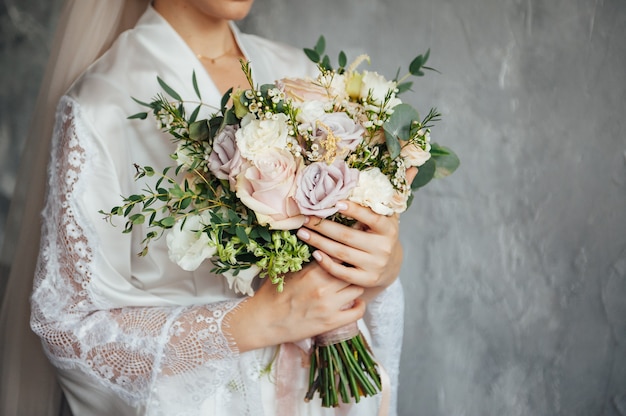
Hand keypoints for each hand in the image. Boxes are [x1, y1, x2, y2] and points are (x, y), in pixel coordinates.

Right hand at [227, 261, 364, 351]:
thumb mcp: (285, 271)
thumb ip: (302, 259)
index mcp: (312, 272)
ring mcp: (329, 305)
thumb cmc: (271, 295)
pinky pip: (358, 312)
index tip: (346, 249)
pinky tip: (354, 302)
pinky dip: (360, 306)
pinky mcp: (331, 322)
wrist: (263, 322)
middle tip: (350, 267)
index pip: (339, 253)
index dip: (344, 250)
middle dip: (351, 267)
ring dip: (354, 285)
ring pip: (357, 288)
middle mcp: (323, 287)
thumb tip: (315, 243)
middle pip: (351, 270)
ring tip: (349, 285)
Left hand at [296, 200, 403, 300]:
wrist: (392, 265)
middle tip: (306, 217)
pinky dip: (327, 263)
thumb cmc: (380, 235)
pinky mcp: (366, 280)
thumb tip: (356, 182)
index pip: (371, 217)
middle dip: (323, 226)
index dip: (354, 210)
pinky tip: (314, 253)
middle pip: (348, 236)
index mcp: (389, 229)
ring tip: (303, 233)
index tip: (335, 203)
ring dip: (318, 242)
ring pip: (341, 253)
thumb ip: (373, 205)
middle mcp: (383, 248)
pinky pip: (342, 272)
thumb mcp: (384, 219)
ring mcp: (375, 266)